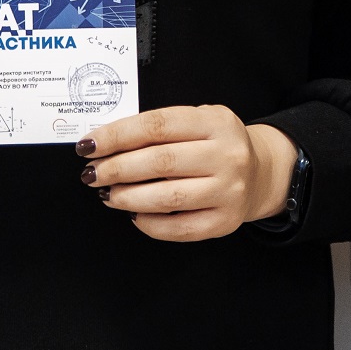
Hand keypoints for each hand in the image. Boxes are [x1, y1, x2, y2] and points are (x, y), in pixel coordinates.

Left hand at [79, 105, 296, 242]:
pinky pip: (180, 229)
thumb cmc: (216, 144)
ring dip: (128, 197)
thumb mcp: (197, 121)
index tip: (90, 144)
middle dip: (117, 168)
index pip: (157, 125)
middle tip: (93, 173)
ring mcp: (229, 191)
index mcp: (216, 122)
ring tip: (108, 194)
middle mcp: (227, 155)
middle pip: (160, 161)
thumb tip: (107, 144)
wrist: (260, 172)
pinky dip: (149, 224)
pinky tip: (134, 214)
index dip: (118, 135)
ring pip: (168, 197)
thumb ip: (160, 128)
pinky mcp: (225, 222)